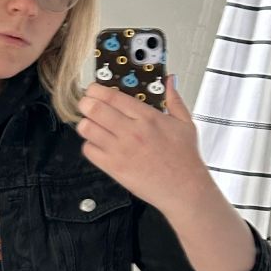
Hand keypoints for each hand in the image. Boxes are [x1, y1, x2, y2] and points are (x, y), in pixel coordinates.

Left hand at [76, 75, 209, 212]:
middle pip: (94, 108)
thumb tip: (170, 81)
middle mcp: (132, 132)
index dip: (96, 90)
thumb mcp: (185, 124)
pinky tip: (98, 144)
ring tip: (91, 123)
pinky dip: (89, 145)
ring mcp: (121, 150)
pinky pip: (89, 150)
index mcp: (147, 117)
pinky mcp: (114, 168)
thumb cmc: (185, 159)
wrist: (185, 189)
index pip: (112, 96)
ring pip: (87, 128)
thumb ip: (174, 100)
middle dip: (85, 103)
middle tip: (86, 103)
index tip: (93, 89)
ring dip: (85, 123)